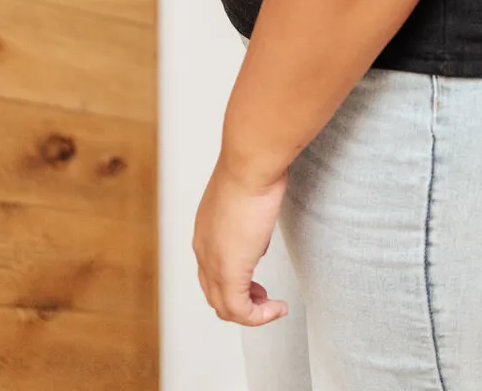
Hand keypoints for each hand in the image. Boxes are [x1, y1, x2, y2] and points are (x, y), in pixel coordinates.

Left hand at [192, 155, 290, 325]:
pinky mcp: (230, 271)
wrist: (250, 164)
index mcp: (205, 230)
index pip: (211, 270)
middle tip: (262, 299)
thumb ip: (248, 222)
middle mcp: (203, 249)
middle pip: (214, 294)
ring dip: (250, 313)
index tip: (256, 281)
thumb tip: (258, 241)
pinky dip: (259, 317)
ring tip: (271, 307)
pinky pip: (240, 311)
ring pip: (225, 307)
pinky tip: (278, 307)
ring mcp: (214, 262)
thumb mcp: (248, 199)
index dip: (233, 282)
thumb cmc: (253, 170)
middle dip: (240, 301)